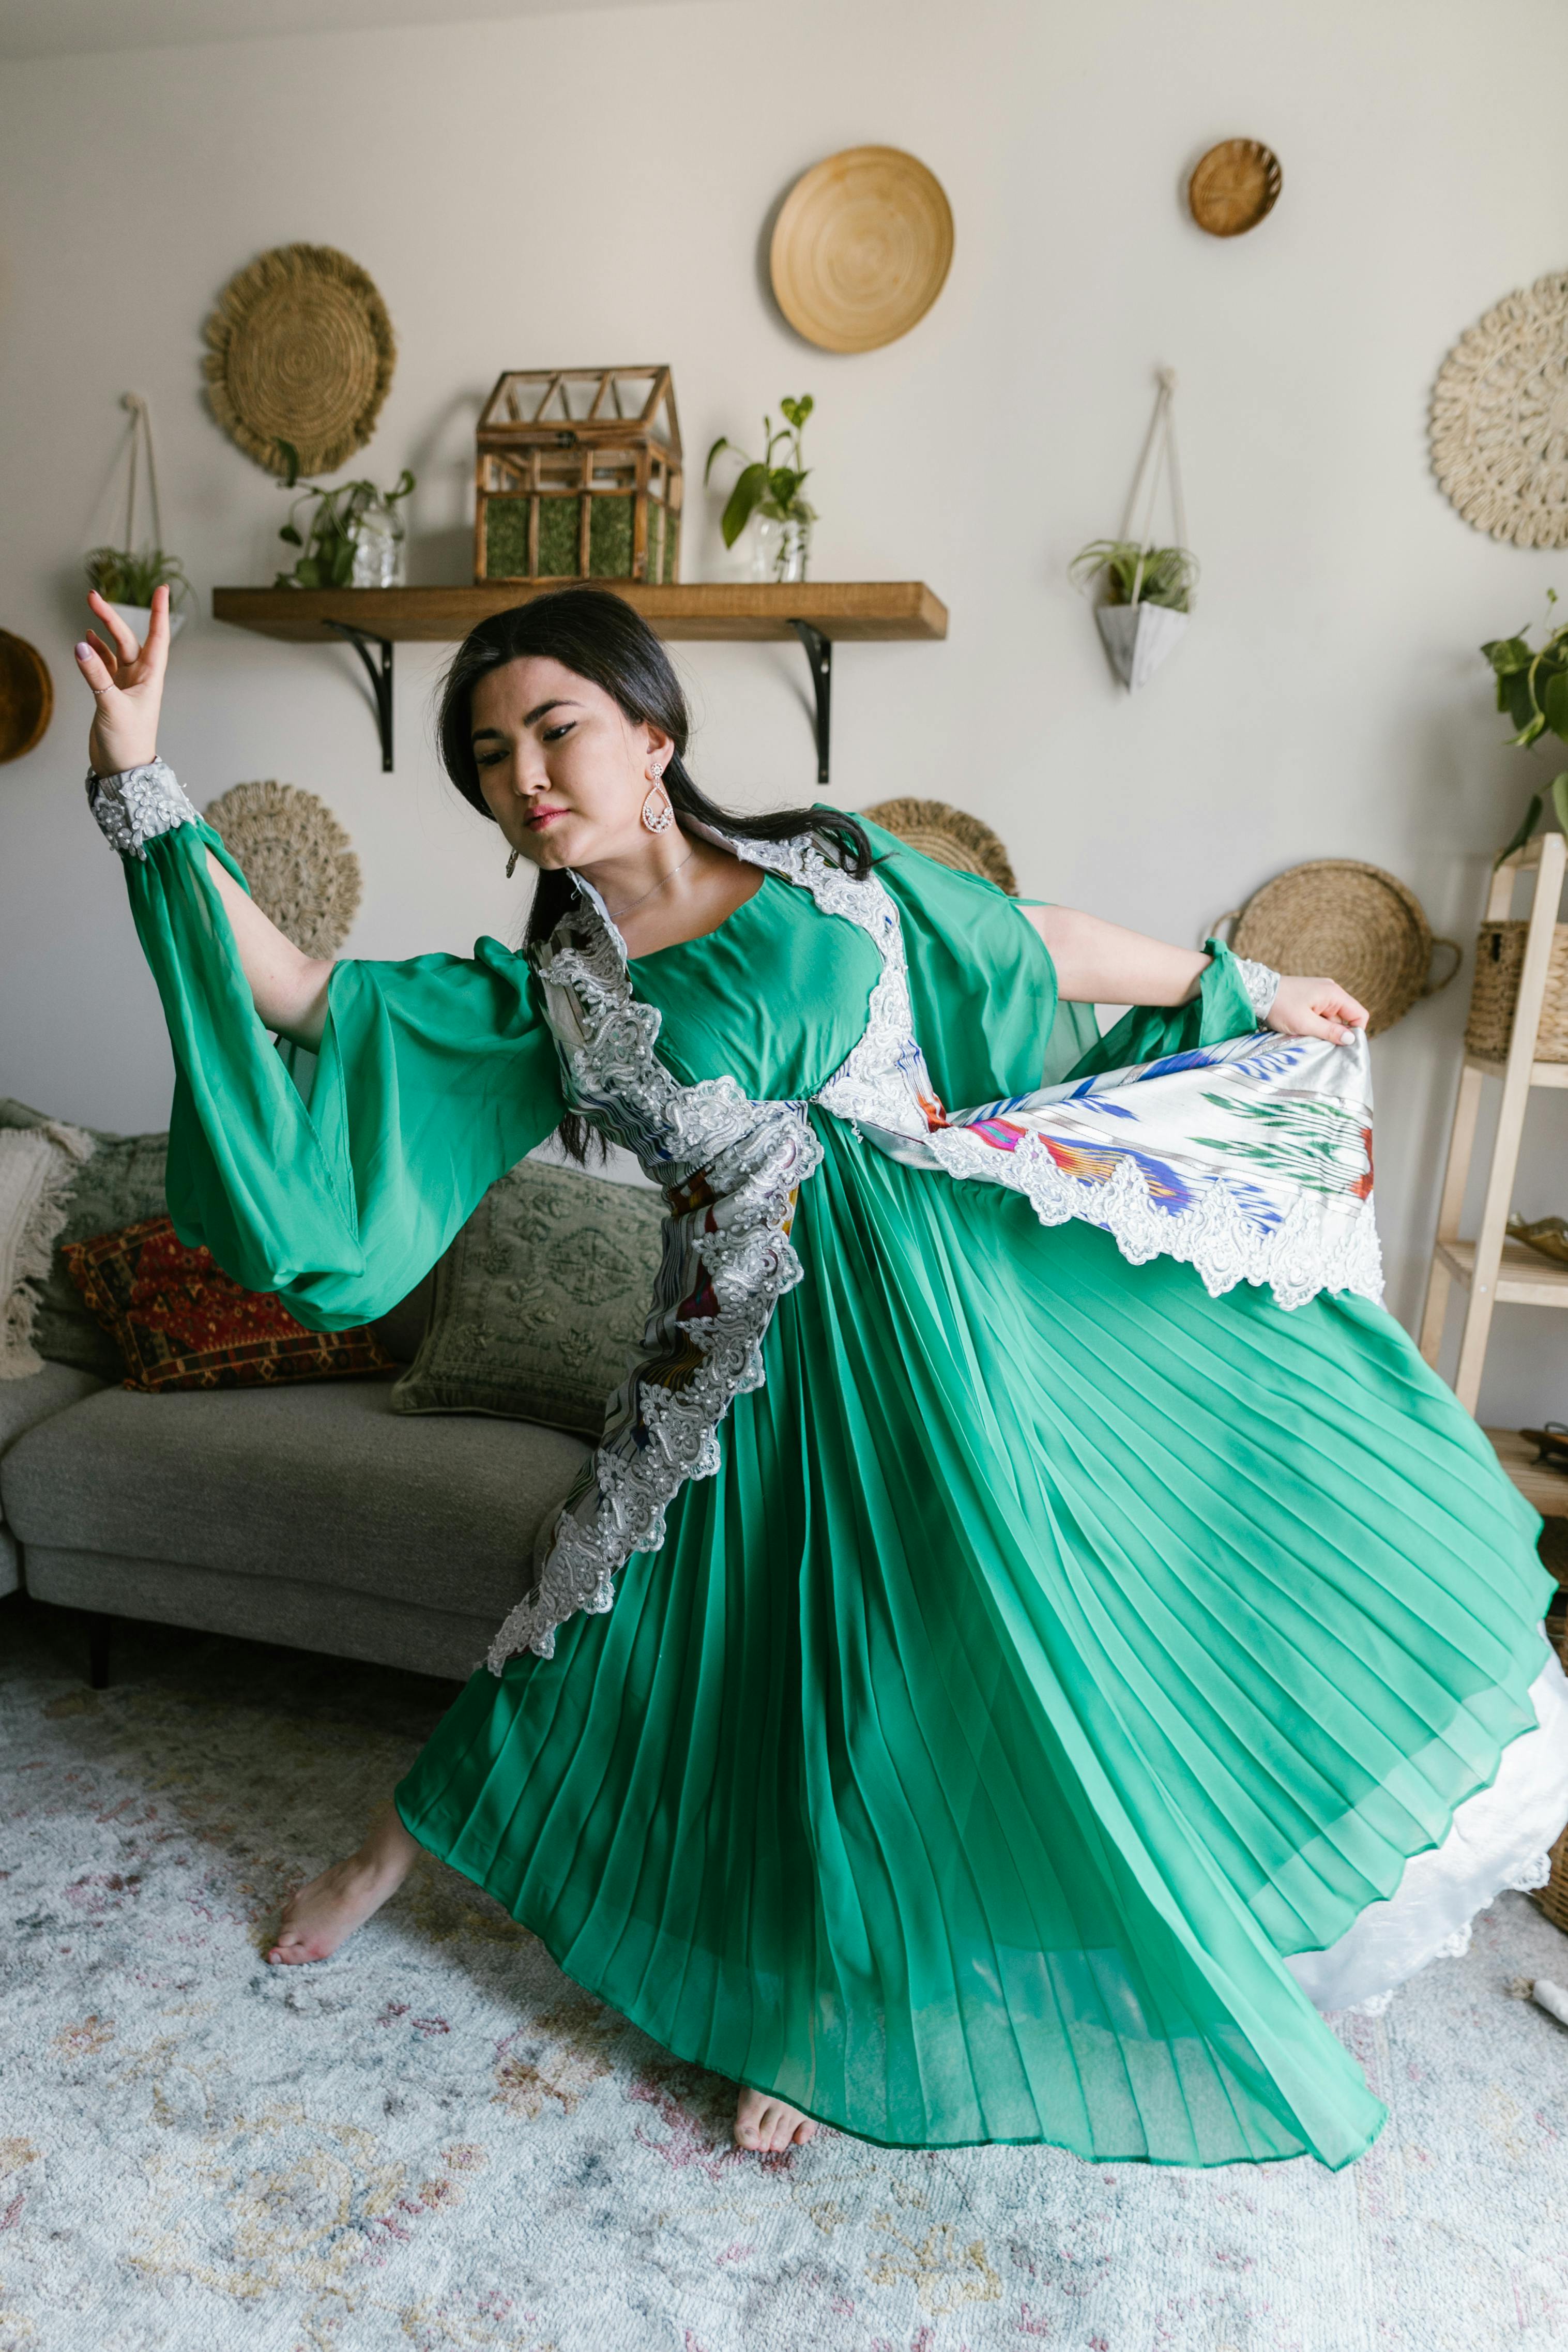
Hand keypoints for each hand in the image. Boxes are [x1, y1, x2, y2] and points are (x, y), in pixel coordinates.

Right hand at [74, 585, 170, 775]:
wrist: (123, 772)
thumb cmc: (127, 743)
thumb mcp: (111, 707)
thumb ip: (95, 676)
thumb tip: (81, 645)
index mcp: (151, 678)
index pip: (157, 638)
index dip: (159, 613)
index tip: (162, 588)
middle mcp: (140, 678)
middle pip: (128, 639)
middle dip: (111, 617)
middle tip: (91, 596)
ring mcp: (126, 686)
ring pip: (115, 650)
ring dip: (103, 630)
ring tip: (91, 608)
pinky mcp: (111, 695)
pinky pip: (105, 666)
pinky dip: (97, 652)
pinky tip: (89, 639)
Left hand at [1266, 973, 1368, 1045]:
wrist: (1255, 992)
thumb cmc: (1279, 1005)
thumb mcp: (1304, 1023)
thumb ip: (1329, 1032)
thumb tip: (1351, 1039)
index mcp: (1334, 993)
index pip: (1359, 1014)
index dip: (1355, 1032)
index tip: (1342, 1046)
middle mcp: (1330, 991)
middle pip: (1345, 1018)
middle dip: (1335, 1033)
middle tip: (1319, 1043)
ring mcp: (1319, 994)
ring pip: (1331, 1019)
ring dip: (1322, 1030)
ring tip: (1305, 1034)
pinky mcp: (1309, 998)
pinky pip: (1320, 1015)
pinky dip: (1314, 1024)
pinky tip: (1301, 1029)